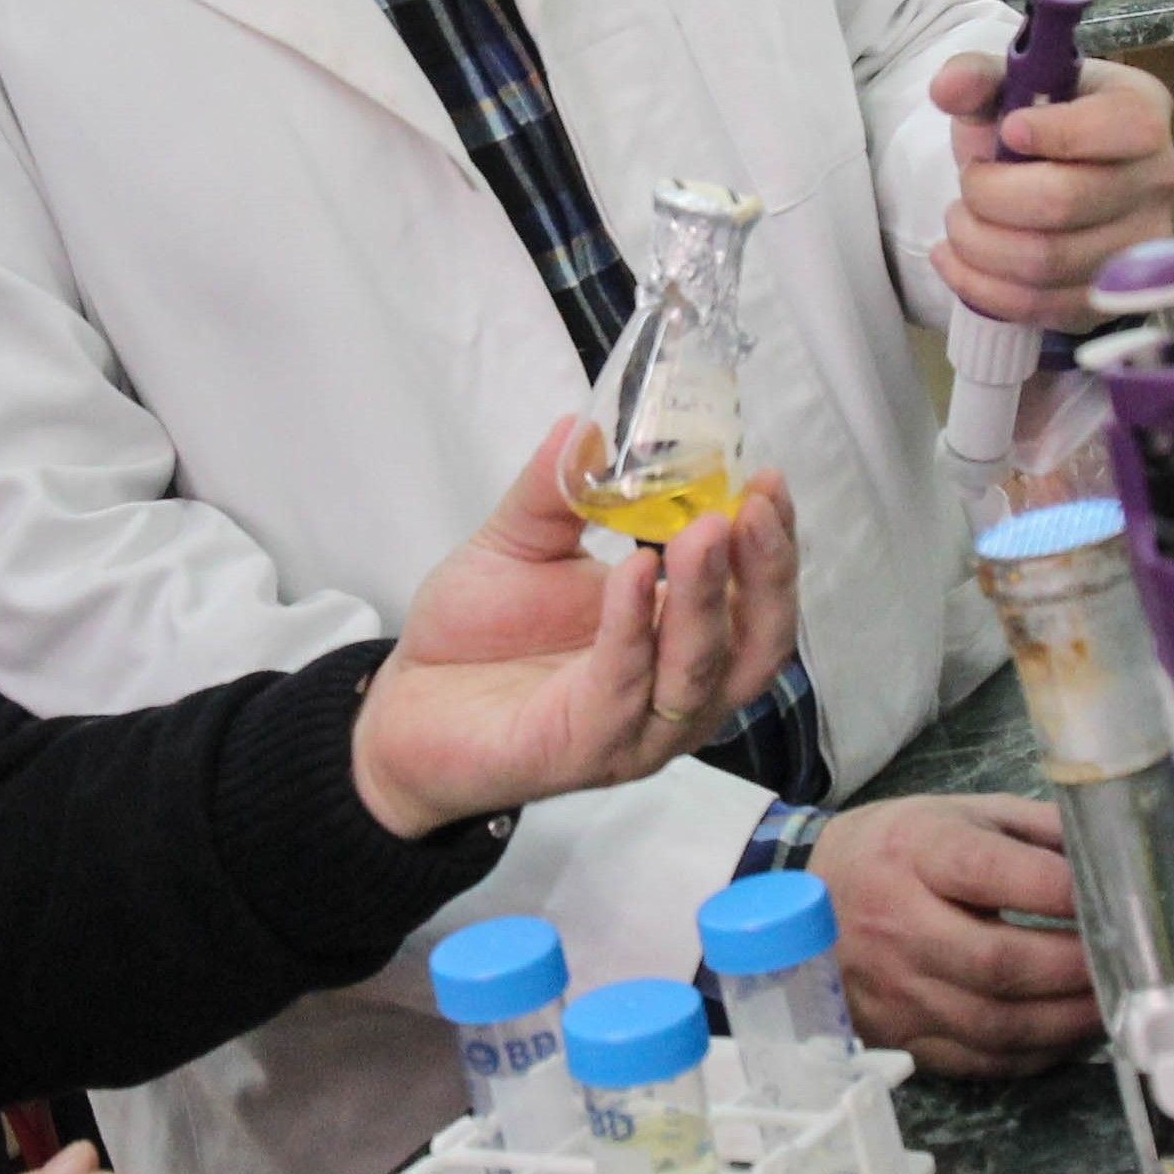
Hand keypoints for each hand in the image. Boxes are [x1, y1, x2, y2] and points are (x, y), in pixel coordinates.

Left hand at [357, 418, 802, 838]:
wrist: (401, 707)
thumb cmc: (474, 633)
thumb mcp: (520, 541)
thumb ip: (558, 489)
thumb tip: (585, 424)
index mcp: (678, 642)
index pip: (756, 601)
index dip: (772, 545)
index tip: (767, 480)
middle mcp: (676, 693)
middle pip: (756, 646)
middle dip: (764, 574)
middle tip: (753, 507)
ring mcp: (637, 730)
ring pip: (701, 674)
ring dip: (708, 600)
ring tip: (704, 530)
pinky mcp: (585, 749)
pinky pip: (623, 689)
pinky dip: (634, 629)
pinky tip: (632, 572)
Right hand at [815, 795, 1098, 1074]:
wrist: (806, 893)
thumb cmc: (897, 848)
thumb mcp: (960, 812)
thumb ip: (1036, 829)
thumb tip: (1112, 857)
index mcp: (914, 852)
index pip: (988, 872)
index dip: (1057, 891)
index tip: (1109, 897)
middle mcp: (897, 924)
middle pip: (997, 963)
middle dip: (1074, 968)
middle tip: (1124, 964)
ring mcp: (893, 990)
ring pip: (993, 1024)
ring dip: (1065, 1021)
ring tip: (1109, 1003)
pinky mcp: (896, 1036)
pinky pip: (977, 1061)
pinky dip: (1033, 1054)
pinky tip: (1065, 1033)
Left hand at [928, 52, 1173, 328]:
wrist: (1050, 180)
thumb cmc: (1035, 126)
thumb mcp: (1008, 88)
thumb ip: (977, 77)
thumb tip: (948, 86)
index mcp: (1143, 112)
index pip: (1123, 127)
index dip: (1057, 132)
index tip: (1008, 130)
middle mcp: (1157, 181)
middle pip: (1066, 200)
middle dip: (990, 193)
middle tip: (966, 182)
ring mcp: (1139, 248)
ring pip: (1046, 261)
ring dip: (978, 242)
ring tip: (958, 220)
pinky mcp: (1108, 298)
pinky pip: (1039, 306)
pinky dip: (979, 285)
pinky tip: (954, 259)